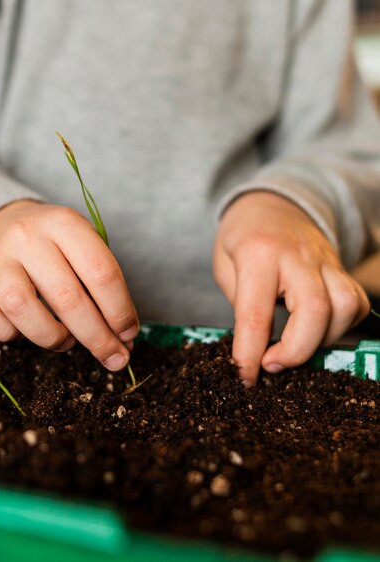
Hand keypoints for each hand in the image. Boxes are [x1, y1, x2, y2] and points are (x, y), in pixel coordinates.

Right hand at [0, 200, 138, 370]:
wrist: (2, 224)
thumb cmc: (55, 245)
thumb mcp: (83, 246)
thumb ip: (103, 285)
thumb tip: (123, 339)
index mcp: (64, 223)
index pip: (101, 272)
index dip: (120, 310)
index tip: (129, 335)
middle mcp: (27, 237)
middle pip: (66, 297)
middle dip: (97, 337)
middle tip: (113, 356)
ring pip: (21, 307)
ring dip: (52, 336)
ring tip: (67, 340)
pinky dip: (11, 335)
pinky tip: (28, 330)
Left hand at [213, 191, 369, 386]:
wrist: (270, 205)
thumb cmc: (242, 238)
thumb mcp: (225, 267)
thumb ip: (242, 304)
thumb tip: (256, 349)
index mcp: (258, 253)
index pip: (255, 314)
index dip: (249, 354)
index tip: (245, 378)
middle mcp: (297, 256)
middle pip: (315, 311)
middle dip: (296, 351)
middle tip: (271, 363)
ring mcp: (325, 261)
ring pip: (346, 307)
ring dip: (321, 340)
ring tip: (293, 346)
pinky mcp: (341, 269)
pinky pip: (356, 303)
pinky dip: (341, 326)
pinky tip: (315, 330)